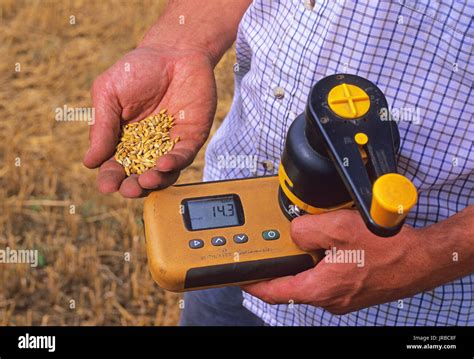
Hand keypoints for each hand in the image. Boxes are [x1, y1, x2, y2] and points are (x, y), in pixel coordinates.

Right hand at [83, 45, 216, 196]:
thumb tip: (89, 162)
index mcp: (122, 140)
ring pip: (162, 174)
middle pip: (138, 177)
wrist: (174, 51)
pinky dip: (173, 164)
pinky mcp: (190, 138)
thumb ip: (102, 126)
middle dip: (132, 188)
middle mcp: (146, 147)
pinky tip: (163, 163)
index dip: (110, 179)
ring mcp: (169, 145)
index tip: (107, 185)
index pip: (115, 167)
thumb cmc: (137, 70)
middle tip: (128, 189)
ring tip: (146, 180)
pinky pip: (182, 157)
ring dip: (154, 182)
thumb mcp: (109, 93)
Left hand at [243, 210, 434, 314]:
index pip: (274, 291)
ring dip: (306, 261)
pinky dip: (322, 262)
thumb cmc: (388, 249)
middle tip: (278, 247)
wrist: (422, 260)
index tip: (242, 276)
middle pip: (292, 283)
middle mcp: (329, 298)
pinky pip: (328, 276)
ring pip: (311, 278)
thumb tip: (294, 231)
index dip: (255, 282)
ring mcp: (342, 296)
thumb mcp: (337, 228)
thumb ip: (305, 229)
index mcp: (319, 288)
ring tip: (310, 240)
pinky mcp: (353, 289)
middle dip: (284, 264)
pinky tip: (331, 246)